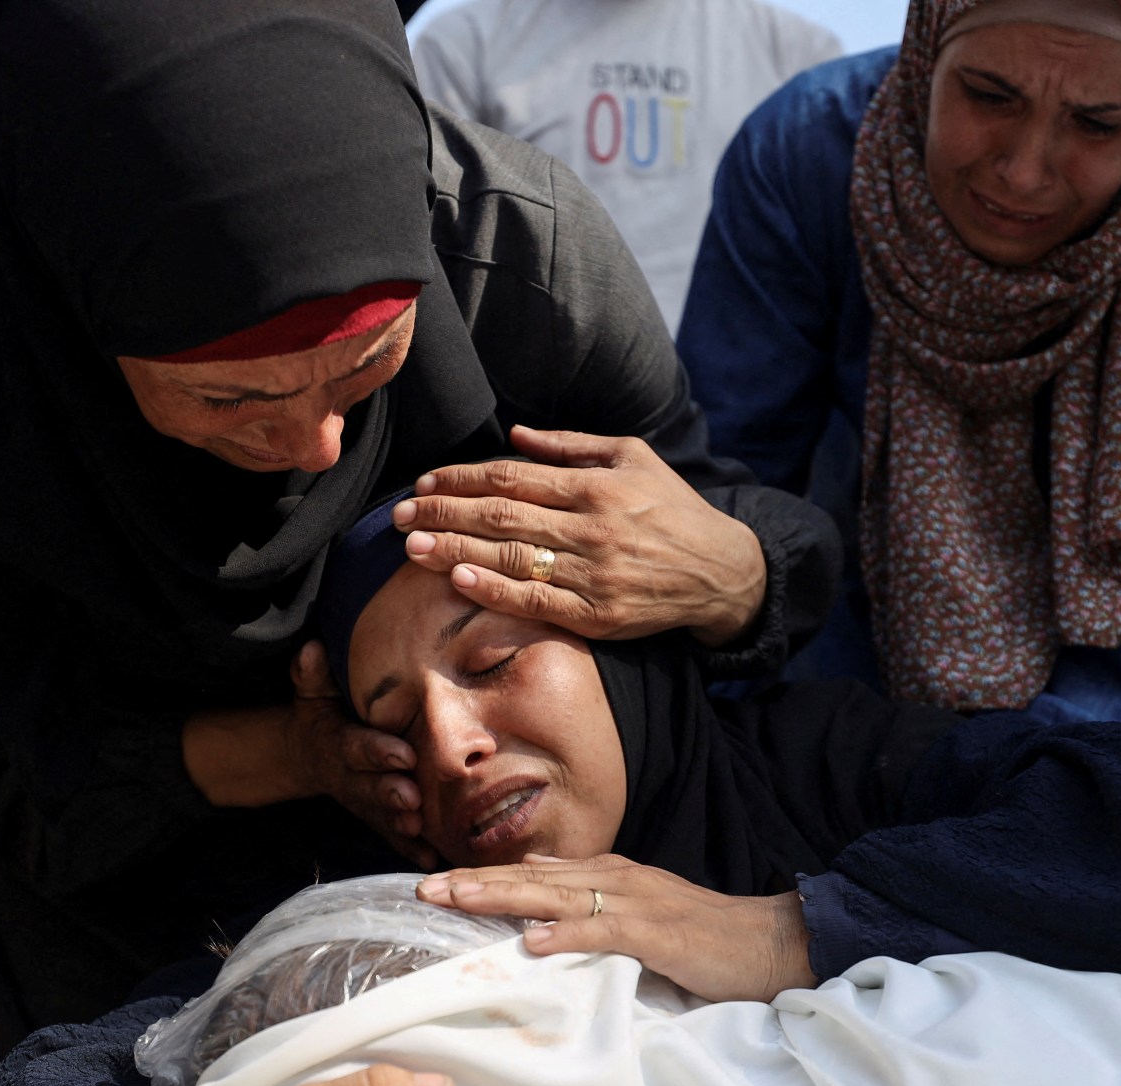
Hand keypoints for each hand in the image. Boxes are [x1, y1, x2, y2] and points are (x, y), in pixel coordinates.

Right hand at [287, 641, 437, 867]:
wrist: (307, 755)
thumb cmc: (321, 717)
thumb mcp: (311, 694)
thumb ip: (312, 675)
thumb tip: (311, 648)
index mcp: (339, 744)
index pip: (359, 748)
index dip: (378, 753)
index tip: (403, 755)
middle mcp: (350, 777)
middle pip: (371, 787)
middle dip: (391, 793)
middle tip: (414, 798)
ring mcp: (362, 801)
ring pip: (381, 815)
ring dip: (399, 825)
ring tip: (420, 830)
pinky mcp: (374, 817)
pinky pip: (390, 836)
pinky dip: (408, 849)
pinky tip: (429, 858)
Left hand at [393, 425, 766, 648]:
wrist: (722, 571)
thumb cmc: (673, 509)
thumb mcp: (633, 457)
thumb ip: (571, 445)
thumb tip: (513, 436)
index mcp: (594, 485)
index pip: (511, 477)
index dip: (460, 478)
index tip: (423, 481)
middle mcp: (591, 527)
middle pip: (501, 515)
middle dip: (443, 512)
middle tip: (398, 515)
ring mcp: (594, 574)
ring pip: (510, 557)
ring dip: (454, 550)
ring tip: (411, 547)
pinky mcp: (598, 615)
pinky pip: (536, 602)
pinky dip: (495, 590)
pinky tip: (458, 580)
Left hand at [419, 853, 815, 1002]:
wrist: (771, 940)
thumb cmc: (707, 936)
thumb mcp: (642, 913)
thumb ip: (593, 902)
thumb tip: (537, 895)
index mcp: (612, 876)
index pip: (536, 875)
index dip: (485, 877)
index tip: (436, 883)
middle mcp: (618, 880)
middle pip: (535, 879)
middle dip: (478, 882)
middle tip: (425, 888)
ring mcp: (638, 903)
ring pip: (558, 896)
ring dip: (505, 897)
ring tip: (459, 901)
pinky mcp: (660, 933)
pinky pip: (606, 931)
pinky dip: (569, 935)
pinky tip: (534, 942)